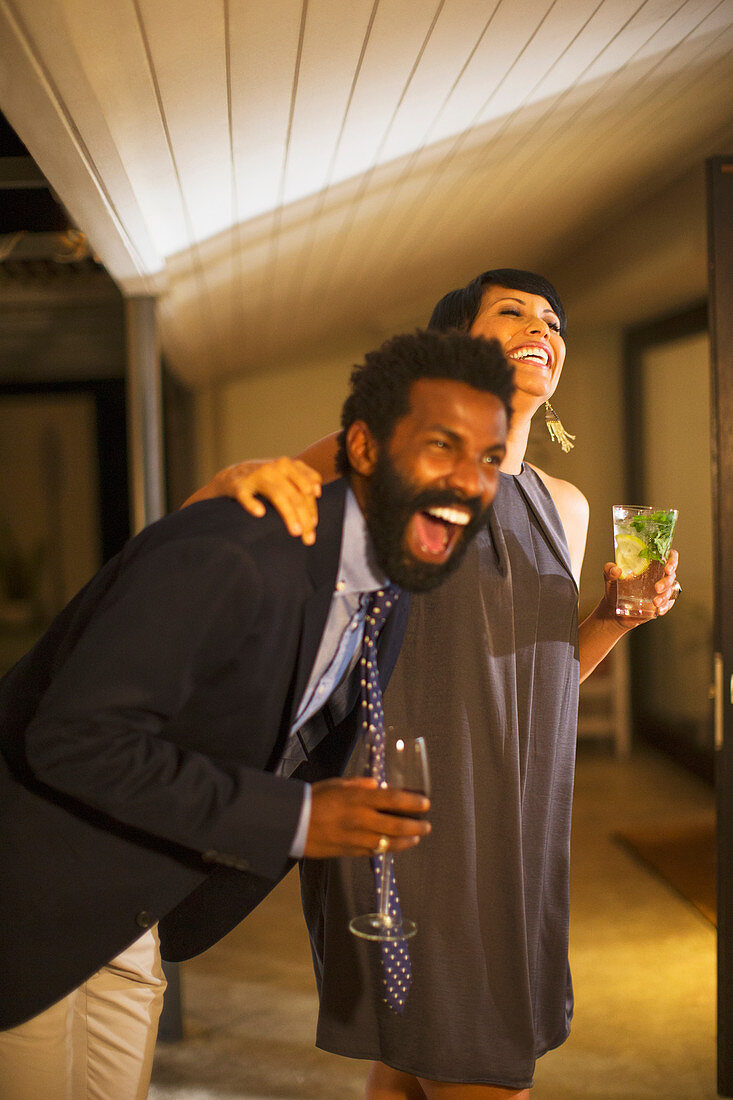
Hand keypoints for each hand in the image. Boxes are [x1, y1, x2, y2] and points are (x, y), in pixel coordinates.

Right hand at [183, 457, 321, 543]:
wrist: (230, 476)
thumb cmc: (264, 479)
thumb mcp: (285, 474)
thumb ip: (304, 480)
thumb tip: (318, 492)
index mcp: (287, 465)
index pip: (306, 490)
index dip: (312, 509)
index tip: (313, 527)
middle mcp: (273, 468)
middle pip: (295, 495)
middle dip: (304, 518)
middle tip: (308, 539)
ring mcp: (255, 476)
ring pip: (277, 495)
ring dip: (288, 514)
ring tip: (295, 532)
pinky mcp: (238, 486)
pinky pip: (245, 495)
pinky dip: (252, 503)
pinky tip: (260, 513)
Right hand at [304, 777, 430, 858]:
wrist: (293, 823)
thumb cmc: (314, 798)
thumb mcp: (337, 784)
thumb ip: (359, 785)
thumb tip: (377, 785)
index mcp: (358, 799)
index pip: (393, 799)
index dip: (412, 801)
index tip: (425, 803)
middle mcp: (361, 819)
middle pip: (396, 824)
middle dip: (415, 826)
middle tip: (427, 826)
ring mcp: (356, 838)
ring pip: (389, 842)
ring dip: (406, 840)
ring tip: (416, 838)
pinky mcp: (350, 851)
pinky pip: (374, 851)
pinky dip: (387, 848)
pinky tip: (393, 846)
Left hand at [600, 547, 680, 624]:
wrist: (613, 609)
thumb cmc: (614, 588)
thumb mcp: (609, 576)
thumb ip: (609, 570)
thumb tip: (616, 570)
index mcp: (650, 564)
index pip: (668, 556)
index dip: (672, 560)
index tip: (667, 568)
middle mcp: (658, 575)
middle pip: (671, 575)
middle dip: (666, 581)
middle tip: (657, 588)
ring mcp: (661, 589)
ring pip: (670, 590)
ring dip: (665, 596)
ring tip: (655, 603)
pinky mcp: (661, 602)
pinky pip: (669, 603)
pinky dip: (665, 606)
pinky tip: (659, 610)